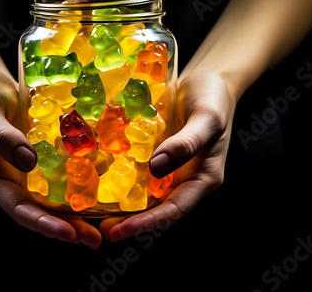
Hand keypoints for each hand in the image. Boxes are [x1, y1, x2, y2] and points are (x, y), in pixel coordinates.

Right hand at [0, 66, 101, 247]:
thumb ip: (1, 136)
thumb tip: (29, 163)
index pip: (18, 209)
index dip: (44, 224)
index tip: (70, 235)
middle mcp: (13, 178)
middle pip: (40, 210)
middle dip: (67, 227)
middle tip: (96, 240)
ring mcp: (29, 168)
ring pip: (54, 196)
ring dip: (78, 211)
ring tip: (106, 224)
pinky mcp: (43, 154)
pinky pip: (62, 172)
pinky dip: (79, 182)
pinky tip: (103, 186)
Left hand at [100, 70, 235, 240]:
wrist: (209, 80)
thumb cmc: (214, 98)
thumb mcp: (207, 118)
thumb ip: (186, 144)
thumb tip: (156, 169)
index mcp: (203, 178)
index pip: (173, 210)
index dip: (146, 223)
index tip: (120, 231)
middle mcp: (184, 177)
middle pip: (157, 207)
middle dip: (130, 221)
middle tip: (101, 229)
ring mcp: (170, 166)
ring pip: (146, 192)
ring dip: (124, 204)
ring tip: (97, 211)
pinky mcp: (157, 152)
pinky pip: (139, 169)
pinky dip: (123, 177)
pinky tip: (103, 179)